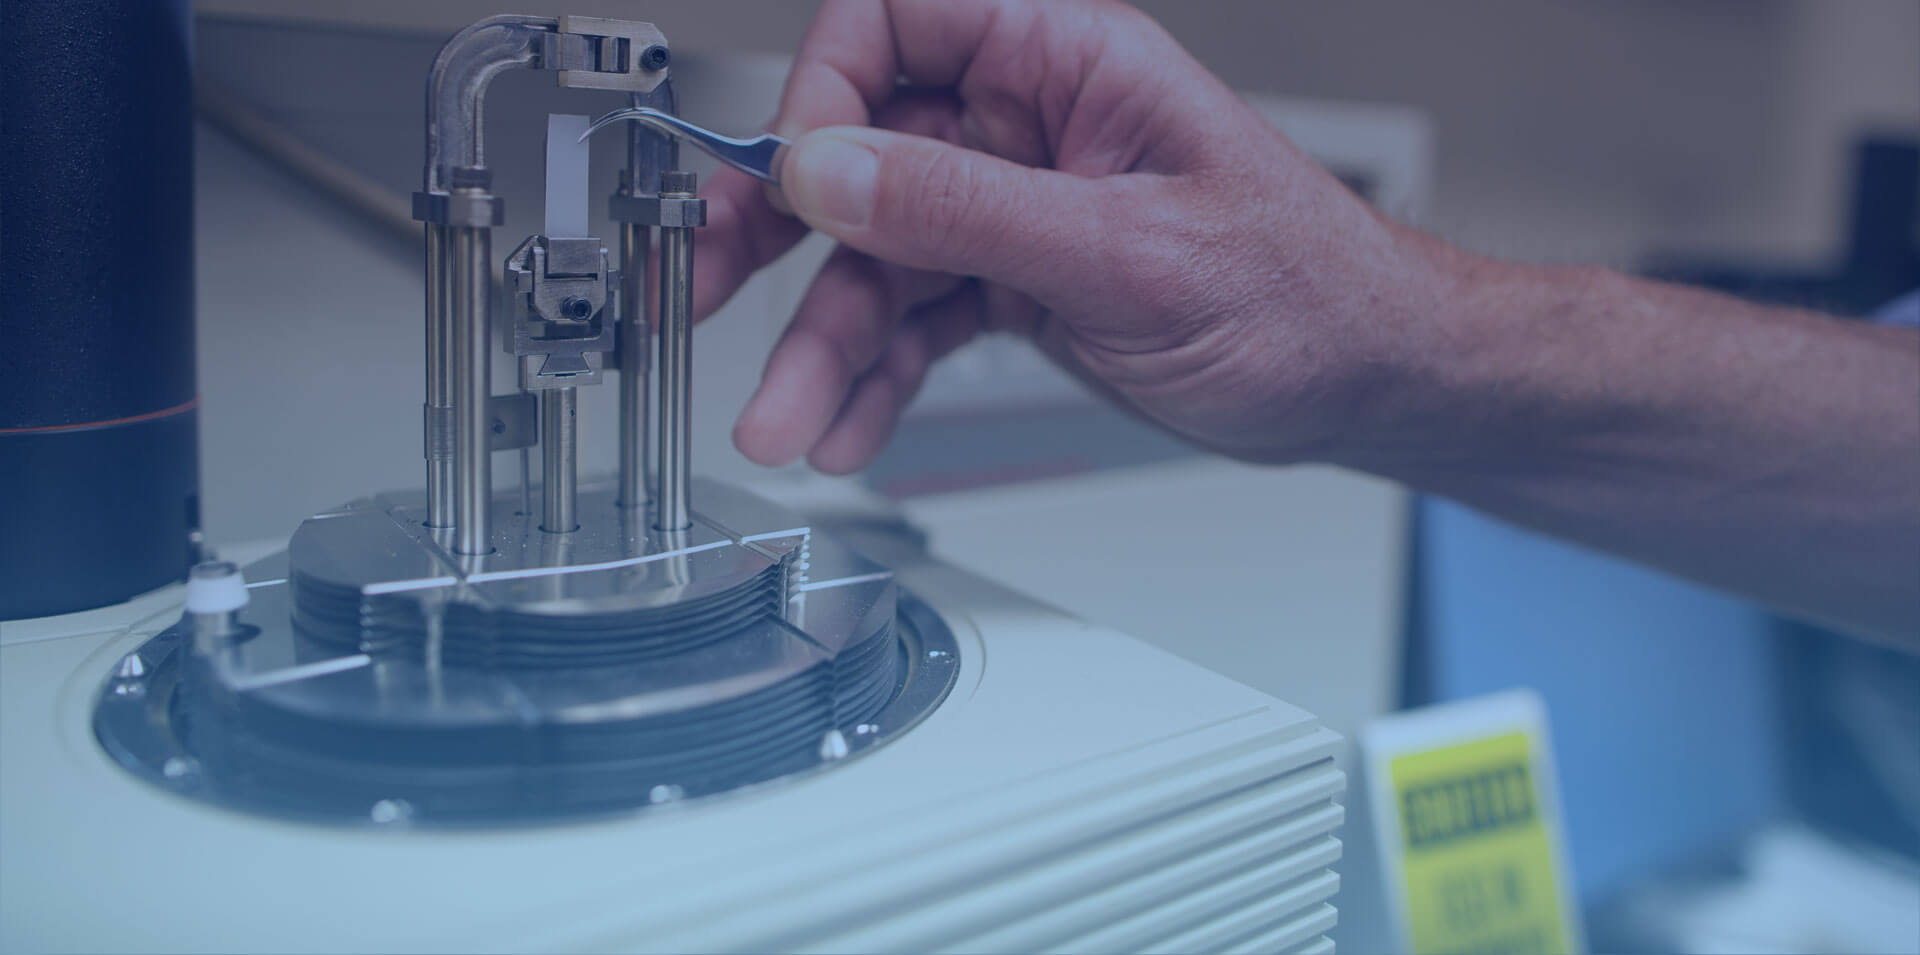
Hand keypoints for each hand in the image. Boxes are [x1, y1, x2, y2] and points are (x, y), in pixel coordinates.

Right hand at [693, 0, 1442, 472]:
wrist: (1359, 383)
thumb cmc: (1301, 293)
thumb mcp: (1125, 252)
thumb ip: (966, 209)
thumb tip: (829, 168)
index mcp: (1064, 61)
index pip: (894, 20)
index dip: (826, 89)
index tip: (797, 174)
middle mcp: (1026, 123)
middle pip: (858, 149)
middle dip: (780, 228)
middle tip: (708, 290)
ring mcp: (1014, 207)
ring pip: (877, 258)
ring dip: (819, 342)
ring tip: (785, 421)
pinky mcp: (1014, 282)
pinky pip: (915, 320)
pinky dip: (876, 377)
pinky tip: (849, 427)